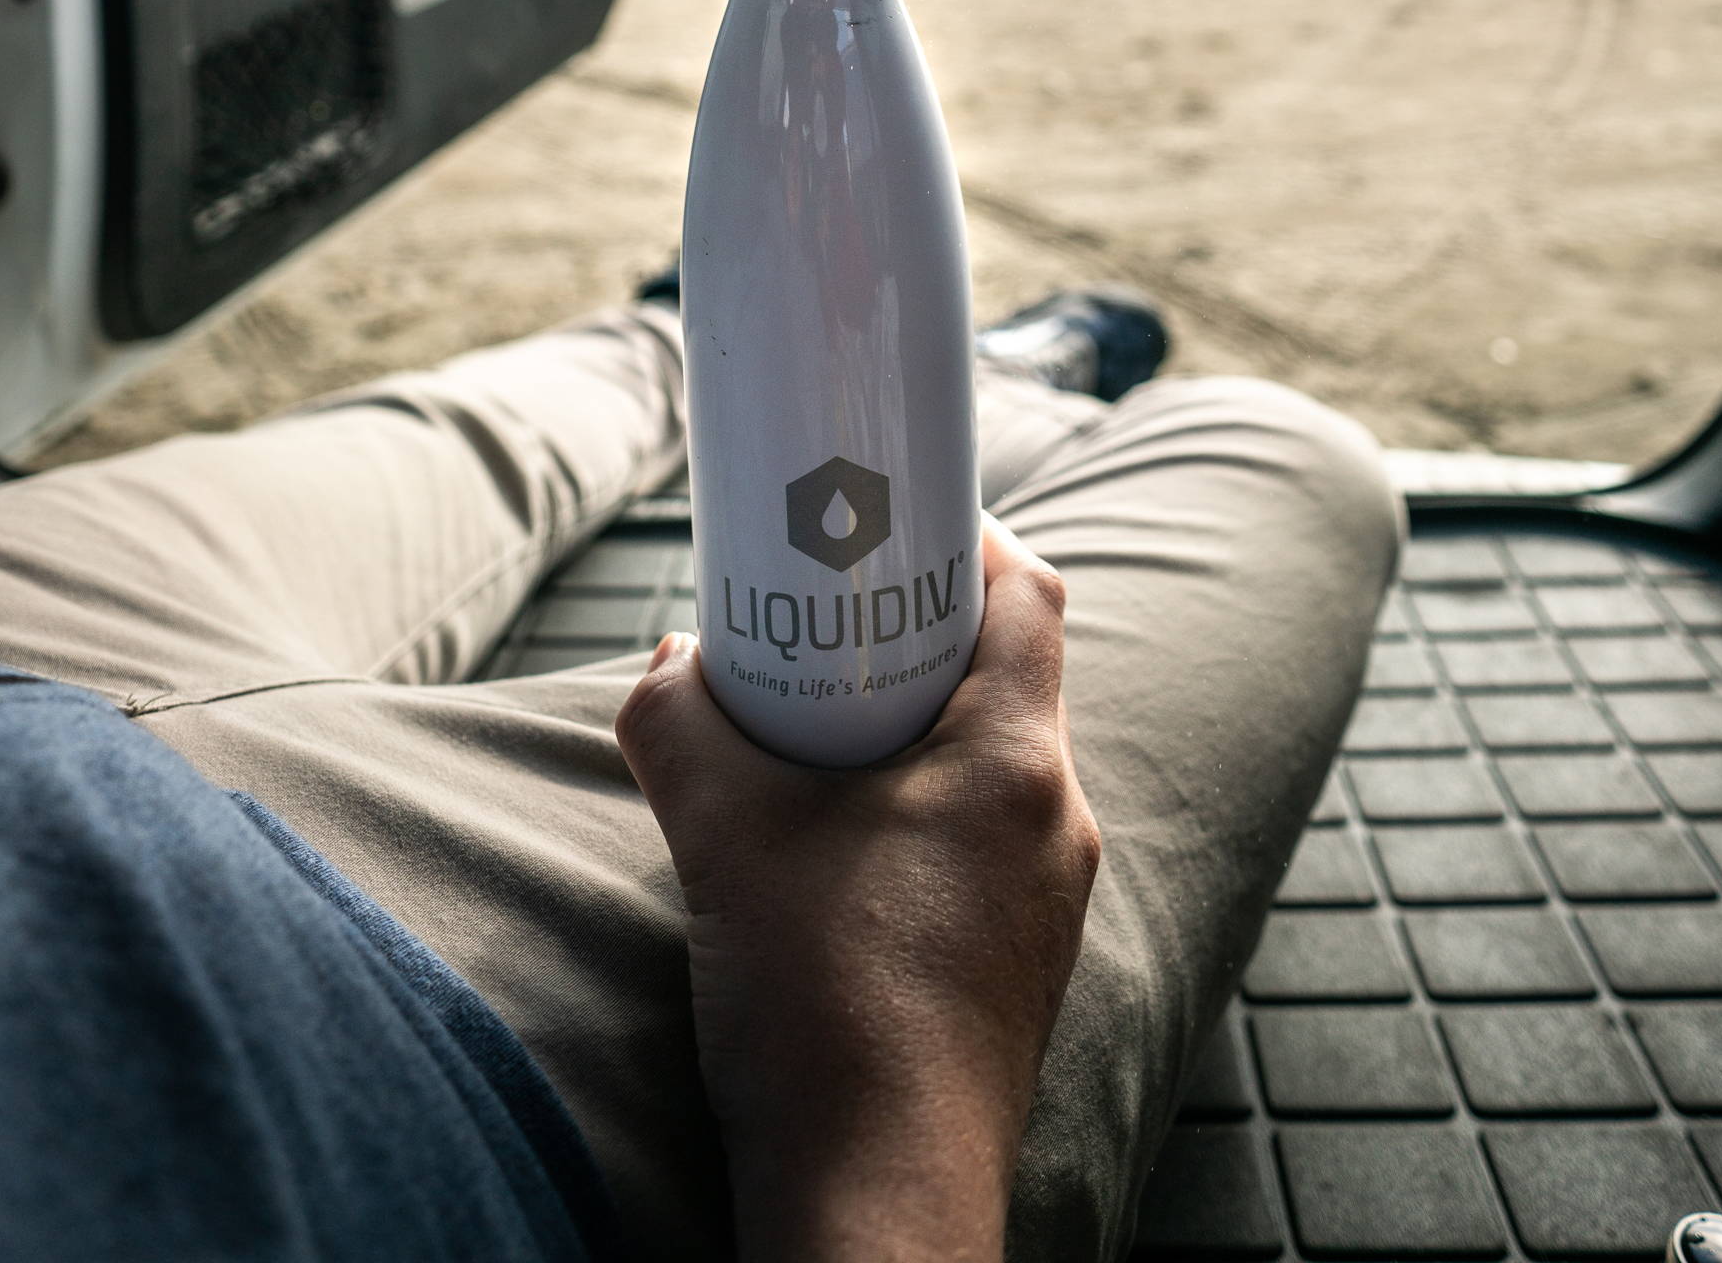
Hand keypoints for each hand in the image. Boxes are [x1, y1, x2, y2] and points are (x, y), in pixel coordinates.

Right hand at [616, 518, 1100, 1262]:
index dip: (966, 538)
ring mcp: (1047, 905)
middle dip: (914, 639)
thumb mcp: (721, 836)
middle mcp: (1055, 821)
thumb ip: (679, 726)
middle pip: (1006, 678)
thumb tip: (666, 667)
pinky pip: (983, 849)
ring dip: (913, 737)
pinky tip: (834, 853)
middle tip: (826, 624)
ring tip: (815, 740)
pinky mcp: (1019, 970)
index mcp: (1013, 761)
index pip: (1027, 593)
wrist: (876, 1196)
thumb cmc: (820, 1004)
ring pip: (991, 770)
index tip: (891, 526)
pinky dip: (920, 818)